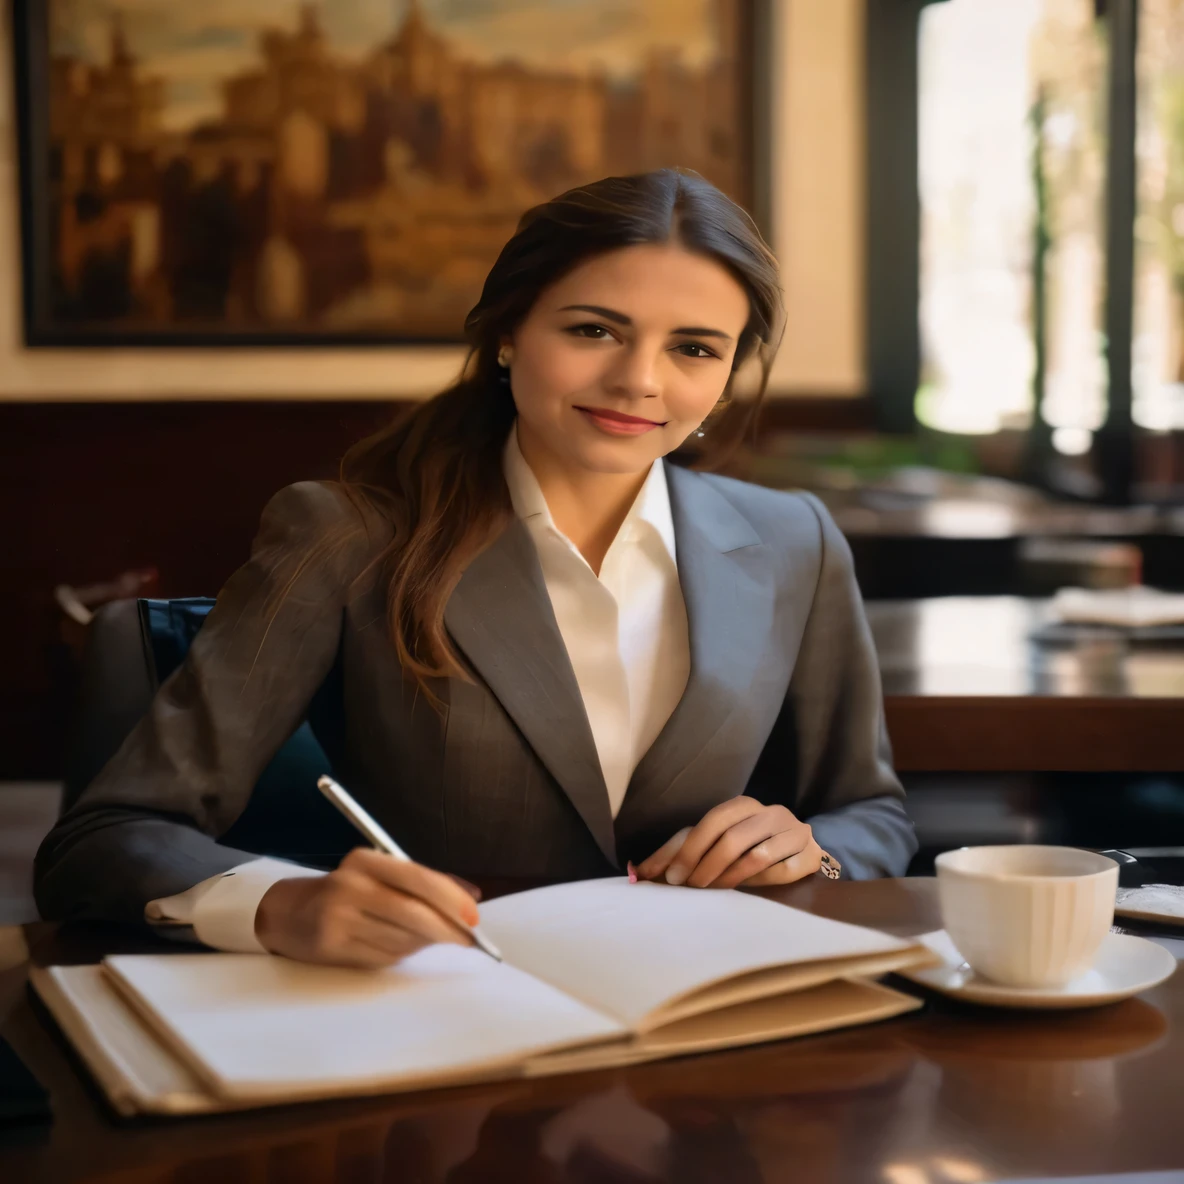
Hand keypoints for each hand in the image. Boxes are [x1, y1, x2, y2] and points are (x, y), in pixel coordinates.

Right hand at [255, 847, 481, 968]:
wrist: (289, 913)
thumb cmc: (349, 892)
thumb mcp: (381, 875)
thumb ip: (424, 883)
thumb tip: (472, 897)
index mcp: (365, 860)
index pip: (416, 878)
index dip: (450, 898)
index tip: (473, 916)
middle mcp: (349, 885)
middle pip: (411, 912)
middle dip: (446, 929)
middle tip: (468, 940)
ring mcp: (338, 917)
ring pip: (401, 938)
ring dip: (424, 943)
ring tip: (426, 938)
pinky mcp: (331, 946)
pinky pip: (384, 956)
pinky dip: (402, 954)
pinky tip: (398, 946)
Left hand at [635, 797, 822, 888]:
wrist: (799, 850)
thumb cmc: (746, 847)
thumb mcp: (711, 843)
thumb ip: (675, 854)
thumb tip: (634, 873)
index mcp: (743, 805)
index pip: (712, 821)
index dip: (690, 849)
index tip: (673, 878)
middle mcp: (770, 812)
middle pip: (733, 838)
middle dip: (707, 866)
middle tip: (692, 888)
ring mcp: (793, 832)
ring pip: (757, 855)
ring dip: (731, 877)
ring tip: (716, 890)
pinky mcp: (808, 855)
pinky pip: (782, 871)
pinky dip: (762, 883)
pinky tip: (750, 890)